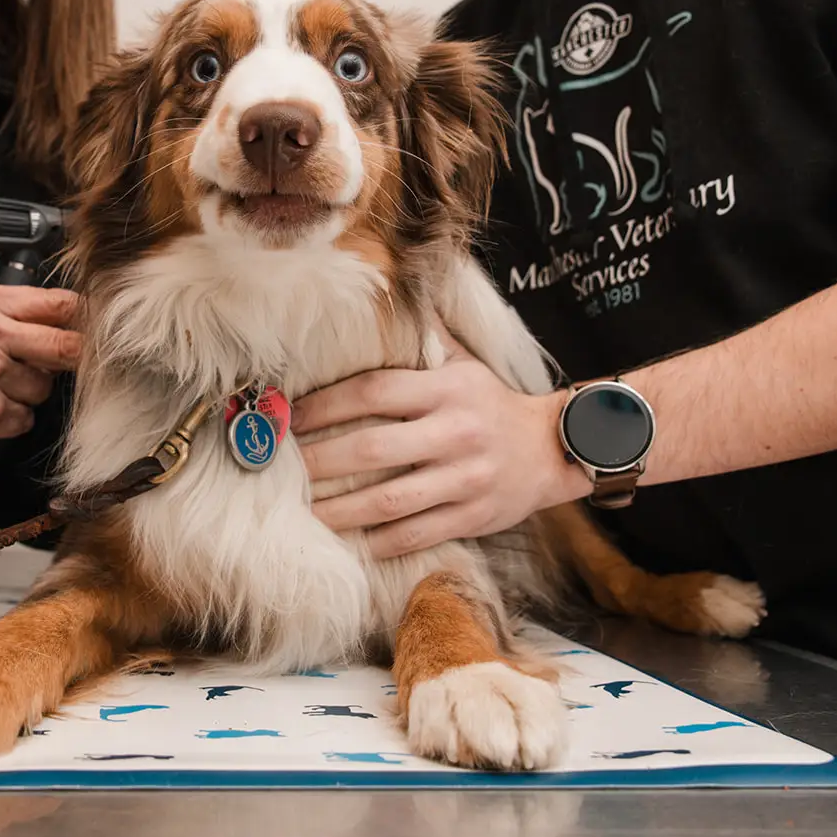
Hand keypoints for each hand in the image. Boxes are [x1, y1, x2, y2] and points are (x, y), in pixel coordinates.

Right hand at [0, 280, 80, 455]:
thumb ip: (8, 309)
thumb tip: (59, 318)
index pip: (58, 304)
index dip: (82, 320)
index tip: (88, 330)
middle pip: (66, 346)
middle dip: (73, 359)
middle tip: (68, 364)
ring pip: (43, 388)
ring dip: (27, 393)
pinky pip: (23, 419)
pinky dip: (8, 419)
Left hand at [295, 332, 585, 557]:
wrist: (553, 449)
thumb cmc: (491, 402)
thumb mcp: (463, 362)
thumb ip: (422, 335)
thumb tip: (382, 292)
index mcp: (446, 390)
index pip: (374, 391)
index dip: (325, 404)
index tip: (291, 418)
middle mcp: (455, 433)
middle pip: (373, 450)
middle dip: (321, 462)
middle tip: (283, 471)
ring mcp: (464, 479)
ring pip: (389, 501)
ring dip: (339, 511)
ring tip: (304, 514)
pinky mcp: (472, 517)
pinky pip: (415, 534)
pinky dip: (377, 542)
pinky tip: (347, 543)